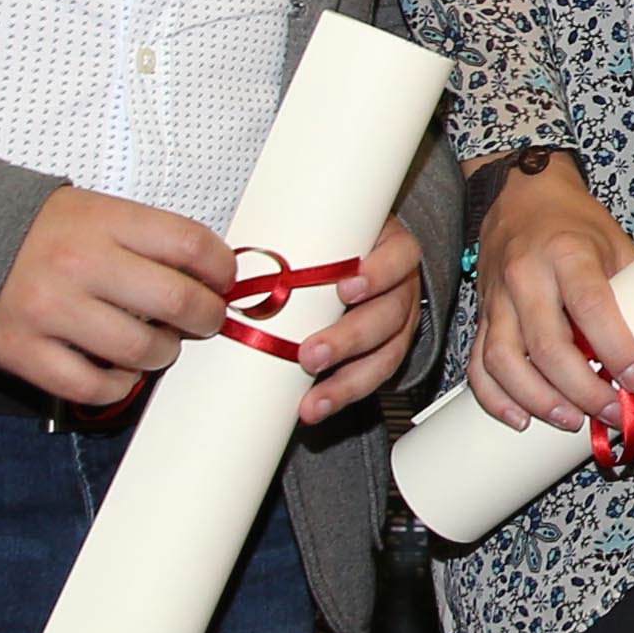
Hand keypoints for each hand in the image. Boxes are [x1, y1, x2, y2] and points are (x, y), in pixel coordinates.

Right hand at [0, 187, 231, 406]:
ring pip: (140, 348)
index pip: (189, 243)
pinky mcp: (23, 350)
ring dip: (163, 352)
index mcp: (101, 220)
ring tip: (157, 344)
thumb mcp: (90, 210)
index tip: (222, 280)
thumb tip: (207, 274)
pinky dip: (118, 386)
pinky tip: (120, 372)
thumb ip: (143, 237)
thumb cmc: (32, 229)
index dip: (221, 268)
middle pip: (177, 300)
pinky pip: (91, 387)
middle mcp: (80, 264)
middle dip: (206, 316)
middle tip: (203, 319)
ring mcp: (50, 310)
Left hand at [289, 219, 425, 427]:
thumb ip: (296, 236)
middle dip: (350, 339)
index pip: (398, 257)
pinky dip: (344, 393)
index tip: (346, 287)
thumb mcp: (326, 227)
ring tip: (314, 399)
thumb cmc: (335, 240)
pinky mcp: (385, 350)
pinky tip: (318, 405)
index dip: (377, 273)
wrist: (355, 256)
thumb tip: (234, 252)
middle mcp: (399, 287)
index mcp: (389, 247)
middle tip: (311, 355)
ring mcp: (396, 321)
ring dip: (347, 380)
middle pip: (389, 314)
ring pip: (386, 353)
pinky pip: (372, 376)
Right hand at [466, 153, 633, 434]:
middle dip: (582, 389)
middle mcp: (526, 276)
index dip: (616, 348)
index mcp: (567, 253)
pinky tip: (520, 418)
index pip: (591, 307)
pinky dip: (496, 398)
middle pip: (548, 346)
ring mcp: (498, 297)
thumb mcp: (614, 242)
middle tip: (610, 411)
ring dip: (539, 400)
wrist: (521, 195)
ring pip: (506, 362)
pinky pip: (478, 364)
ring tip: (571, 420)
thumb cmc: (575, 222)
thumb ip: (630, 291)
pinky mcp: (482, 314)